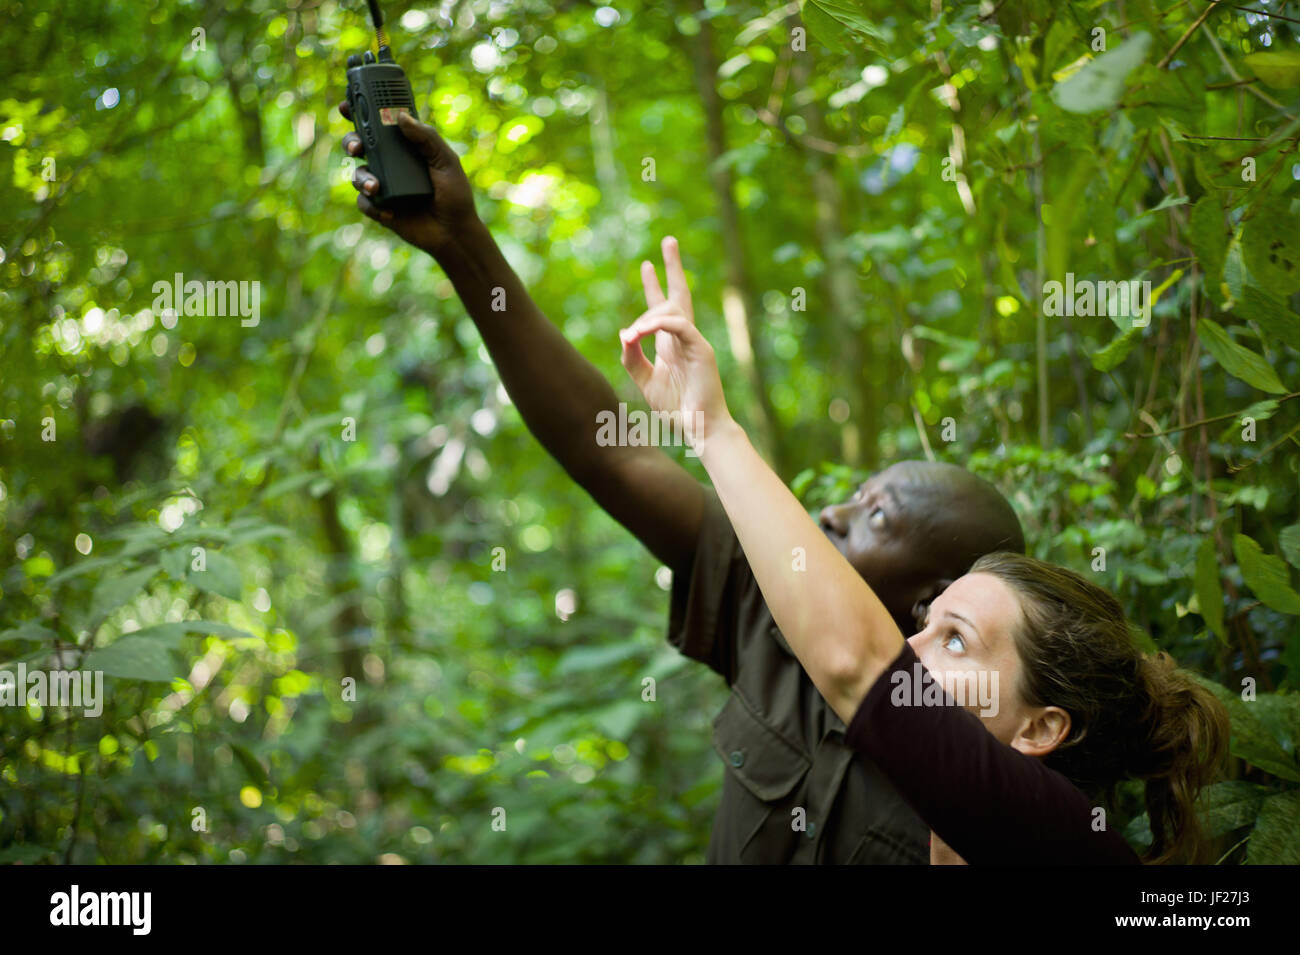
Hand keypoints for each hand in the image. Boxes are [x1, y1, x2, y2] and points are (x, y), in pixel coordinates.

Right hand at [339, 100, 477, 254]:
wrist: (454, 232)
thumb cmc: (455, 194)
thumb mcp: (446, 161)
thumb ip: (426, 138)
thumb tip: (401, 116)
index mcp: (404, 147)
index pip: (379, 125)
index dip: (359, 113)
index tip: (346, 106)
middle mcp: (390, 164)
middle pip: (359, 145)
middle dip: (351, 142)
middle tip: (357, 147)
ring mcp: (383, 186)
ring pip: (358, 174)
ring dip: (361, 178)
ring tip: (375, 187)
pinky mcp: (380, 208)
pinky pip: (364, 203)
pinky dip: (371, 205)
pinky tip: (388, 211)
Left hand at [619, 237, 731, 450]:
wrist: (699, 429)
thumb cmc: (676, 409)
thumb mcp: (644, 381)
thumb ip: (632, 358)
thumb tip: (624, 333)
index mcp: (671, 344)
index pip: (664, 307)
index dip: (654, 285)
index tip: (646, 265)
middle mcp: (684, 338)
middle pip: (680, 294)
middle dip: (673, 267)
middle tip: (669, 240)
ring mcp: (695, 342)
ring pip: (674, 310)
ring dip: (649, 314)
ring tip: (633, 333)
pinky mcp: (702, 350)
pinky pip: (680, 326)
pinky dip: (659, 325)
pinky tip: (641, 331)